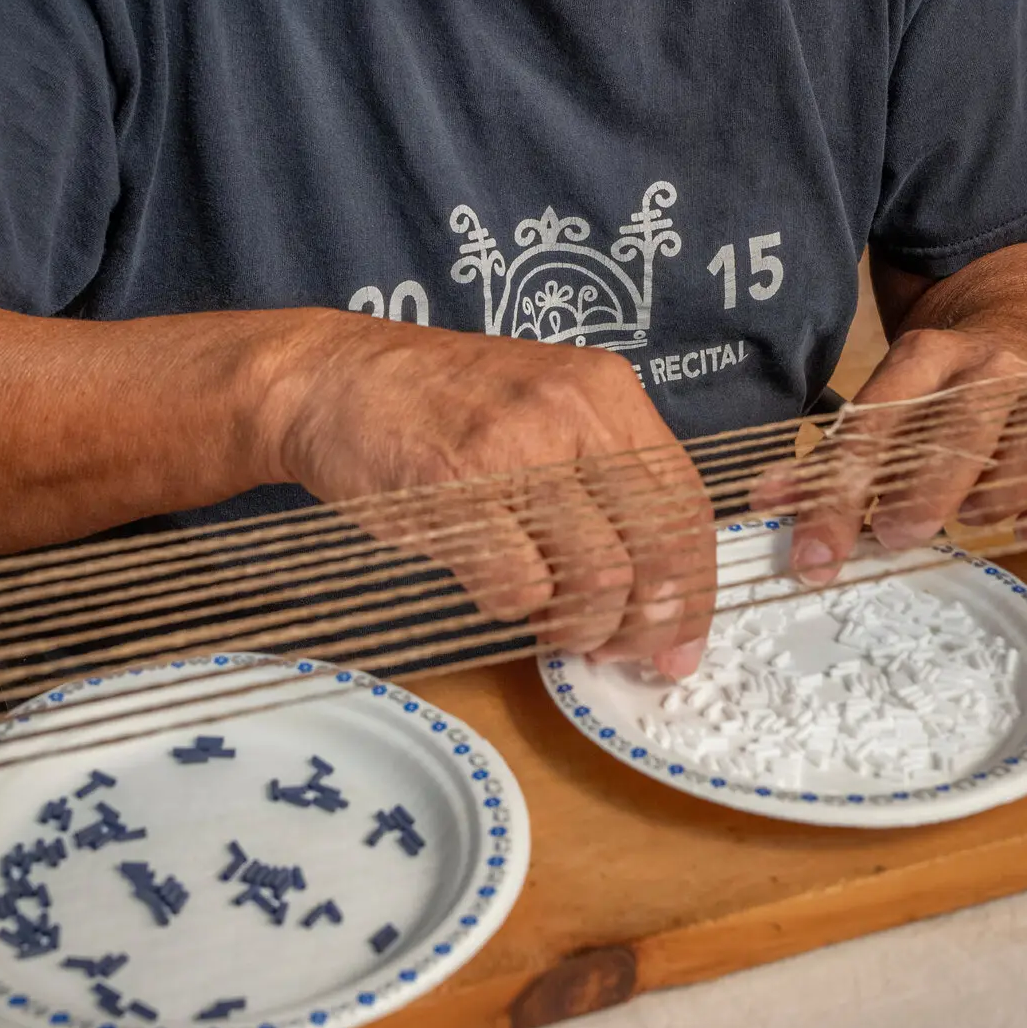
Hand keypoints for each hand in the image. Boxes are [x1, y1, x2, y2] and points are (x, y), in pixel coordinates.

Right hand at [261, 309, 714, 674]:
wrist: (332, 378)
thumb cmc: (437, 405)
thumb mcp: (540, 410)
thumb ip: (601, 478)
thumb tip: (657, 591)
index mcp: (606, 390)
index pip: (687, 503)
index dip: (693, 587)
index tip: (679, 640)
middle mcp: (574, 410)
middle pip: (658, 547)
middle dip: (646, 623)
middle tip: (614, 649)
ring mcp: (516, 448)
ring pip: (601, 577)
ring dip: (580, 626)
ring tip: (552, 625)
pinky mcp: (459, 490)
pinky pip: (520, 587)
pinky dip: (515, 610)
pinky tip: (495, 588)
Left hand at [752, 327, 1026, 584]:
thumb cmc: (947, 378)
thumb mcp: (890, 393)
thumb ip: (837, 451)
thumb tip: (767, 502)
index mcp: (928, 354)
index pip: (878, 419)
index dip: (842, 484)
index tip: (813, 544)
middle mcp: (992, 368)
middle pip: (961, 427)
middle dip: (926, 487)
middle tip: (894, 533)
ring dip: (999, 493)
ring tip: (967, 524)